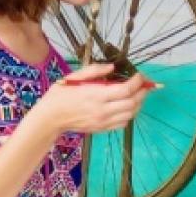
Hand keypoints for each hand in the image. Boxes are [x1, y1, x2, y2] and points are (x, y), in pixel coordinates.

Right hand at [34, 63, 152, 135]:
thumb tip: (112, 67)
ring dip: (138, 103)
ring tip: (138, 94)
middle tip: (144, 84)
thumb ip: (95, 70)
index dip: (137, 82)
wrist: (51, 117)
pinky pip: (123, 123)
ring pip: (131, 114)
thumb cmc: (61, 94)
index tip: (139, 75)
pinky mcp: (102, 129)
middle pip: (132, 103)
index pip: (126, 90)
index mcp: (96, 95)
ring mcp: (103, 121)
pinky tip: (127, 106)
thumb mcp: (74, 76)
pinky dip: (130, 114)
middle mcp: (102, 110)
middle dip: (142, 92)